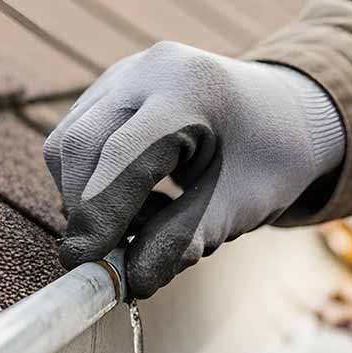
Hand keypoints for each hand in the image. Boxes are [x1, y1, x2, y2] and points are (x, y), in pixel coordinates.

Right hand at [44, 42, 344, 297]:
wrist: (283, 114)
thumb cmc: (268, 159)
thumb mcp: (240, 206)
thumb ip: (184, 241)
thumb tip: (132, 282)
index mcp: (192, 89)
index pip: (125, 153)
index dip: (100, 210)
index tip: (84, 261)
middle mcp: (149, 70)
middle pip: (81, 142)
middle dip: (86, 208)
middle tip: (117, 256)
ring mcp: (124, 74)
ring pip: (68, 142)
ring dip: (87, 196)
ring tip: (151, 218)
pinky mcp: (110, 88)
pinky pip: (75, 139)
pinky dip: (92, 181)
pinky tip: (141, 196)